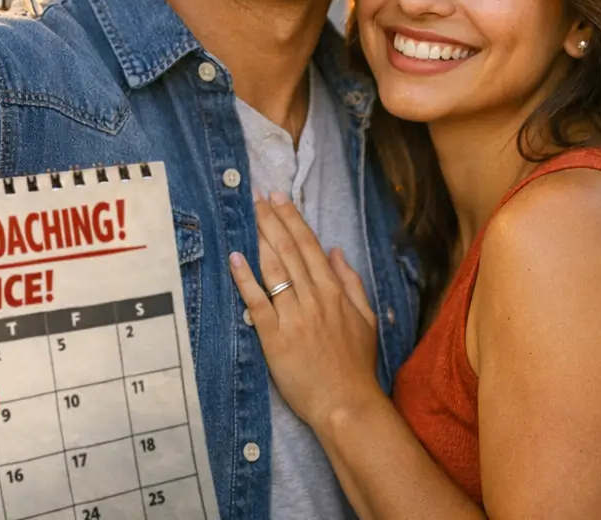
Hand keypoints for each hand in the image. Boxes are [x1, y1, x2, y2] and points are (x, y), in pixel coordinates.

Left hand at [230, 192, 384, 432]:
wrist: (345, 402)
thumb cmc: (356, 364)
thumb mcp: (365, 318)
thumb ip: (351, 282)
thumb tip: (336, 252)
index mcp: (334, 292)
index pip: (309, 246)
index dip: (292, 220)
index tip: (279, 199)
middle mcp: (313, 298)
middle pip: (289, 251)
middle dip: (272, 221)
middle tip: (258, 198)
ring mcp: (293, 317)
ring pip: (274, 270)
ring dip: (261, 240)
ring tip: (249, 217)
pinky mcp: (274, 337)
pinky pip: (258, 302)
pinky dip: (246, 279)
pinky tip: (235, 259)